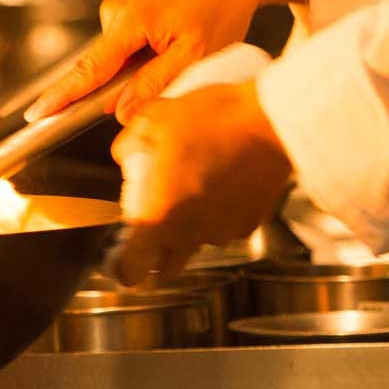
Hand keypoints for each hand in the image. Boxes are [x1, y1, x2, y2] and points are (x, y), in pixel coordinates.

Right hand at [25, 0, 306, 124]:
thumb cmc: (220, 7)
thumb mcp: (194, 54)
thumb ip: (154, 84)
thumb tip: (118, 112)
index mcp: (129, 21)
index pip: (88, 69)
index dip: (61, 96)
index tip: (36, 115)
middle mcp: (115, 12)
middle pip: (102, 68)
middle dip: (119, 88)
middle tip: (168, 73)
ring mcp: (120, 8)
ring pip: (116, 61)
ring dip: (138, 71)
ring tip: (182, 51)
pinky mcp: (128, 9)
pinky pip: (125, 48)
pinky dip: (142, 58)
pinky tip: (173, 45)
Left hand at [109, 81, 293, 284]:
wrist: (272, 121)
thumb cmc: (214, 120)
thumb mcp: (155, 118)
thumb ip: (130, 144)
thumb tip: (124, 154)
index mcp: (162, 216)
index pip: (131, 270)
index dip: (119, 267)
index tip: (116, 256)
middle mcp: (193, 234)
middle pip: (165, 268)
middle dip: (154, 256)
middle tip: (151, 225)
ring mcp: (225, 232)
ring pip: (197, 243)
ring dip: (189, 227)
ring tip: (193, 186)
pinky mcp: (251, 223)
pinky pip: (225, 228)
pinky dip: (218, 214)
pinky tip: (220, 182)